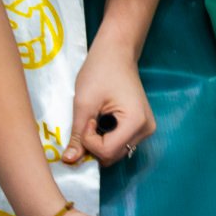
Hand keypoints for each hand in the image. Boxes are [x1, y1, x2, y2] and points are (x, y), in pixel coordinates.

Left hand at [64, 37, 154, 165]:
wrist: (116, 54)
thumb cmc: (100, 72)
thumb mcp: (84, 103)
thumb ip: (78, 134)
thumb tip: (69, 161)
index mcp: (136, 122)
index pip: (107, 151)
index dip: (89, 141)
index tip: (87, 119)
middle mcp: (146, 130)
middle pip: (113, 155)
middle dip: (94, 143)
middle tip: (89, 119)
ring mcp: (146, 129)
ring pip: (116, 151)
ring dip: (100, 141)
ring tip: (97, 117)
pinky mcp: (142, 127)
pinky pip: (120, 143)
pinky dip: (107, 137)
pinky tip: (104, 119)